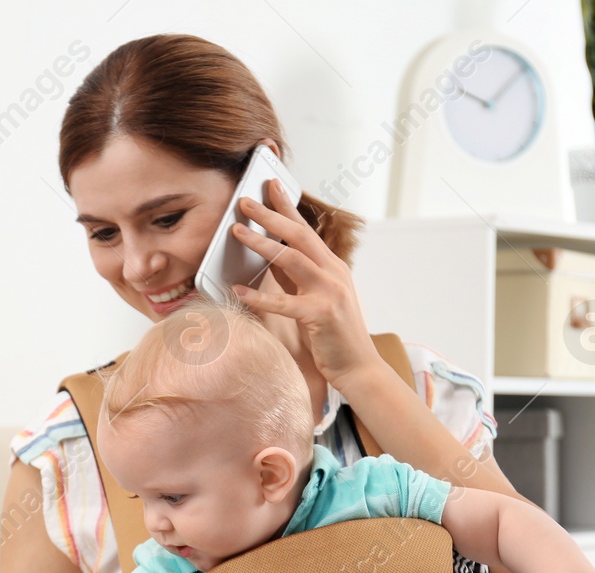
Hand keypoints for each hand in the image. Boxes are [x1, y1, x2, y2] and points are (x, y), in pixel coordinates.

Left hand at [226, 177, 388, 391]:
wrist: (359, 367)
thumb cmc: (334, 334)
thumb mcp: (316, 297)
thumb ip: (297, 277)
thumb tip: (271, 255)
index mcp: (332, 266)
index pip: (306, 228)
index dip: (287, 205)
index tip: (270, 184)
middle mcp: (333, 272)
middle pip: (298, 235)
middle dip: (270, 215)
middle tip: (244, 200)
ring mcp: (329, 292)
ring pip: (291, 259)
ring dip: (261, 243)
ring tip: (236, 231)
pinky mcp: (320, 315)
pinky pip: (283, 303)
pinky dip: (258, 297)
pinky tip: (237, 290)